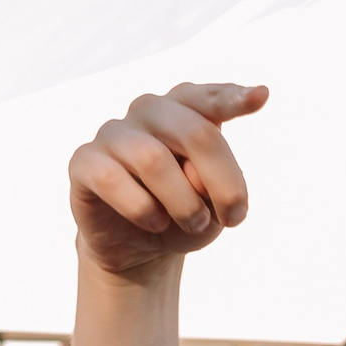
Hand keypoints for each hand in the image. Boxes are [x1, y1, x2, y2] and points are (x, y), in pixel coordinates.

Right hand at [69, 82, 266, 280]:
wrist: (139, 248)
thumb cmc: (184, 214)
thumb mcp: (214, 204)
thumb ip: (214, 181)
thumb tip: (190, 172)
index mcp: (186, 111)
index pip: (210, 98)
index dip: (233, 98)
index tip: (260, 97)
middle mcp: (149, 110)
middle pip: (196, 133)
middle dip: (224, 184)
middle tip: (233, 219)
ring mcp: (114, 132)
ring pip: (154, 160)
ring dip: (184, 204)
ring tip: (192, 223)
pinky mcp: (85, 161)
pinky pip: (113, 180)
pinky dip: (142, 210)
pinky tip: (154, 222)